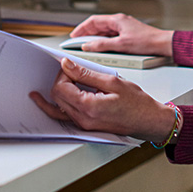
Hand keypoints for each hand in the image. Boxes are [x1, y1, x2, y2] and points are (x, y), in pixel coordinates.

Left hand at [28, 58, 174, 142]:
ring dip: (55, 93)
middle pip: (56, 97)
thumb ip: (86, 73)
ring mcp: (83, 125)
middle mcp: (83, 119)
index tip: (70, 66)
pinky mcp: (86, 126)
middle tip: (70, 72)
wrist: (149, 121)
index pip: (61, 87)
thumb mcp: (112, 82)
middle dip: (59, 81)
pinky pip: (65, 117)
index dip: (63, 74)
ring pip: (57, 109)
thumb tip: (67, 65)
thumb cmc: (137, 103)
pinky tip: (47, 102)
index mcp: (88, 107)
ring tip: (43, 88)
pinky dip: (56, 107)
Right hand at [70, 13, 173, 56]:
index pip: (93, 21)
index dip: (81, 28)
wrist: (162, 44)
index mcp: (117, 20)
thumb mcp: (121, 45)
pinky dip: (103, 41)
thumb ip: (102, 45)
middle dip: (86, 33)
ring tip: (87, 46)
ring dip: (95, 37)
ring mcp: (124, 28)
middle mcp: (120, 21)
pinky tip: (101, 48)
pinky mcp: (128, 34)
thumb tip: (88, 46)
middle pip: (98, 25)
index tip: (73, 36)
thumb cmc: (147, 42)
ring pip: (104, 31)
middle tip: (77, 42)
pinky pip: (111, 36)